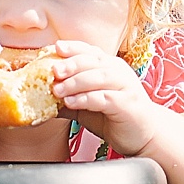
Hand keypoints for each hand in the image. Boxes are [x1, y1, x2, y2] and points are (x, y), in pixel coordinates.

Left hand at [50, 40, 163, 156]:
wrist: (143, 135)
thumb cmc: (115, 116)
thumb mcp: (87, 104)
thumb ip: (68, 97)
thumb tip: (40, 96)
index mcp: (109, 66)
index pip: (89, 51)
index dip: (73, 47)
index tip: (55, 48)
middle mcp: (118, 72)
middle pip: (93, 61)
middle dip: (71, 64)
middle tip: (53, 71)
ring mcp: (125, 87)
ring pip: (99, 77)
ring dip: (76, 82)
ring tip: (58, 90)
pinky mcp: (127, 104)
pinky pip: (105, 98)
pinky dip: (86, 99)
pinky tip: (72, 102)